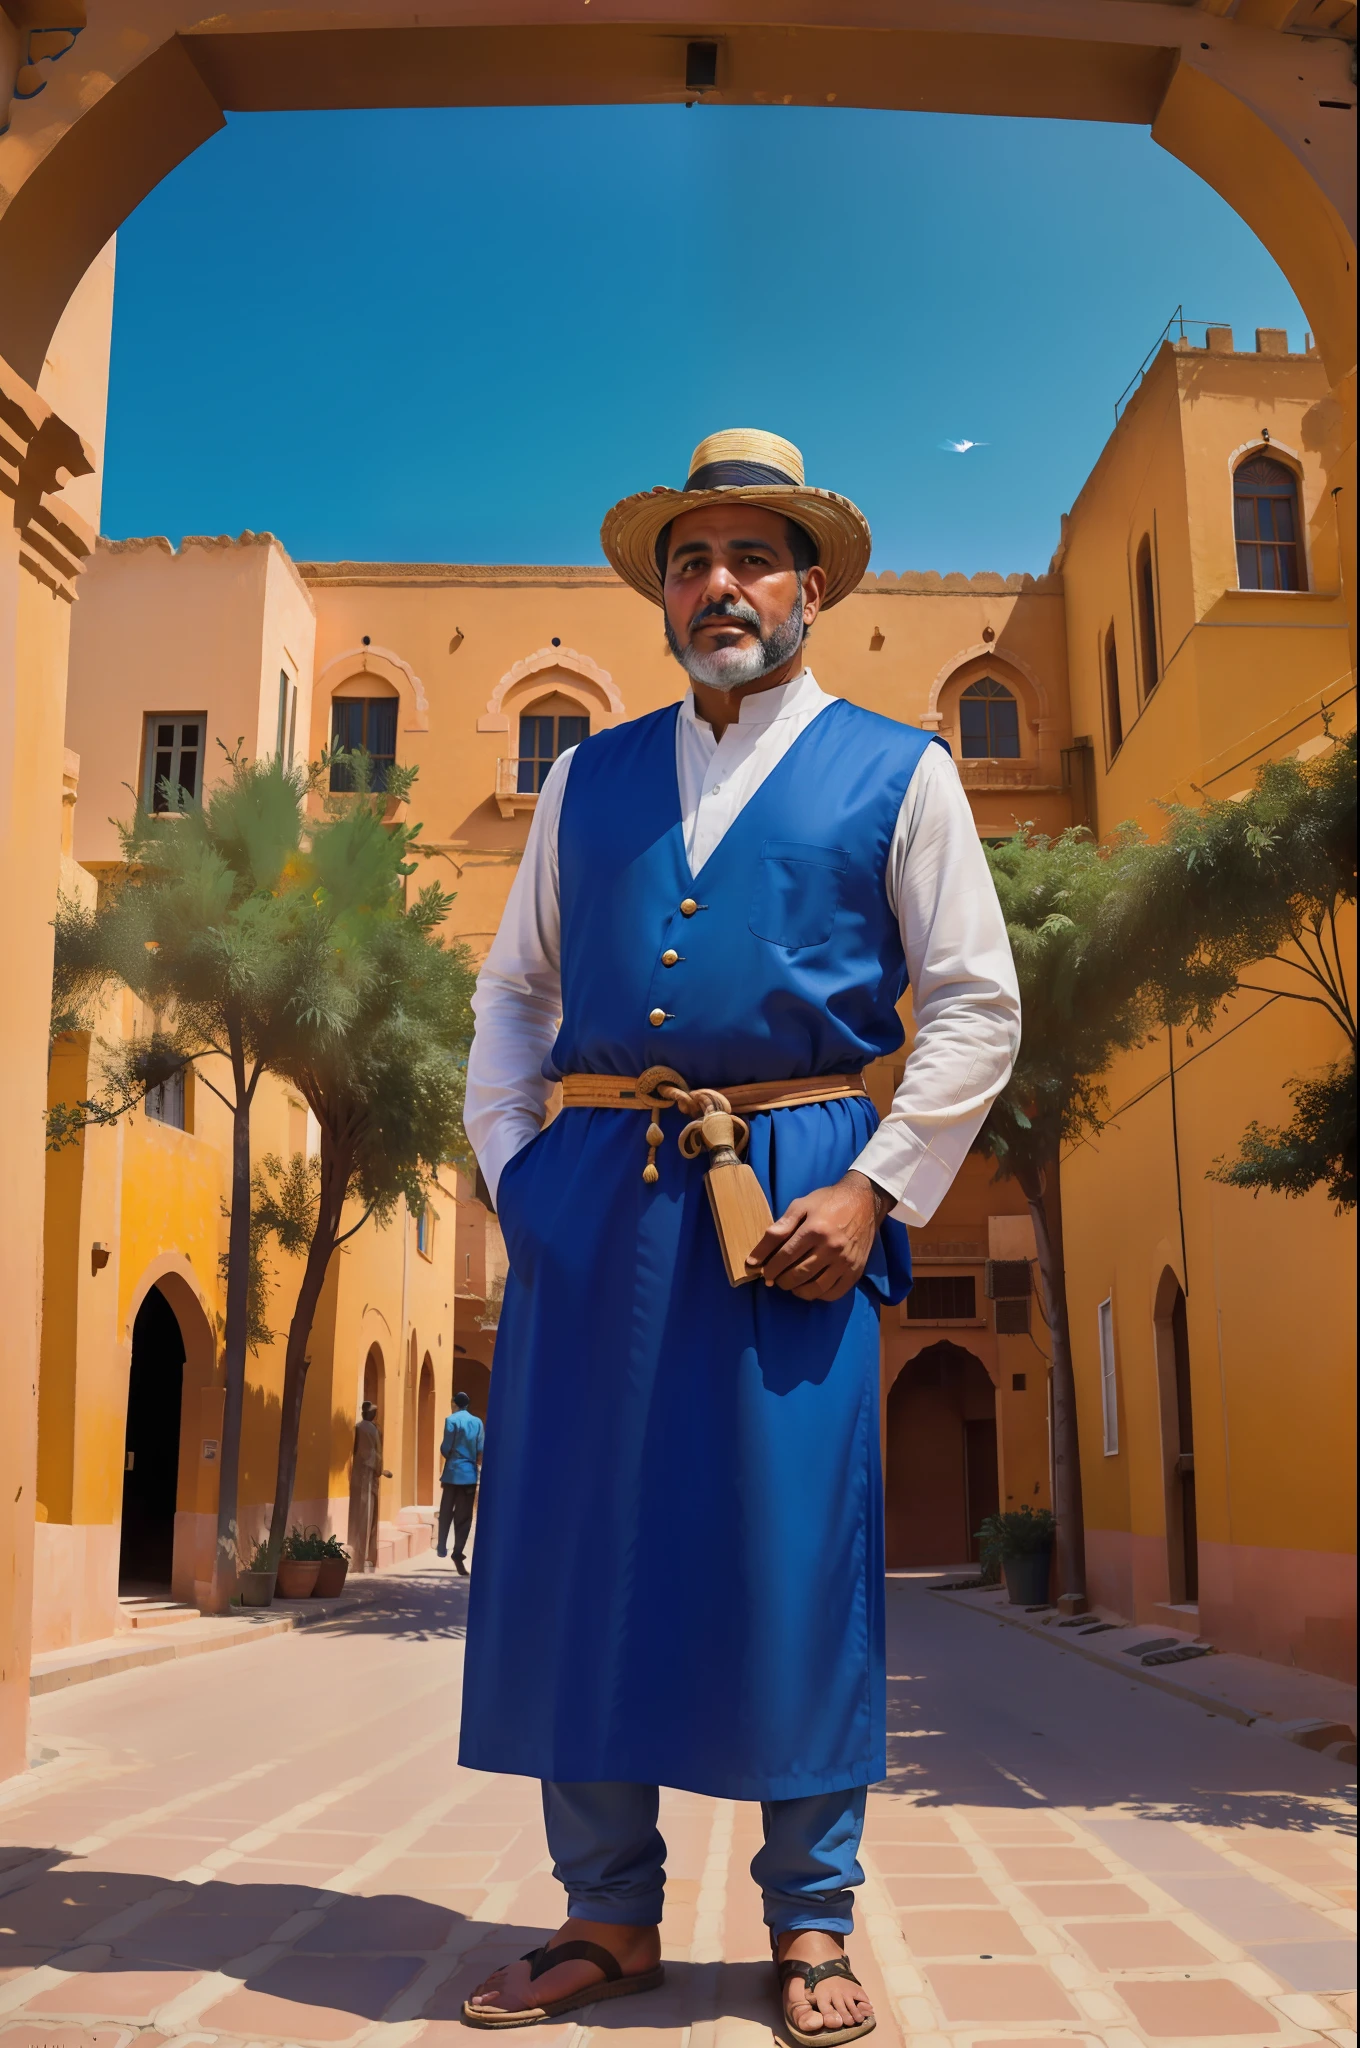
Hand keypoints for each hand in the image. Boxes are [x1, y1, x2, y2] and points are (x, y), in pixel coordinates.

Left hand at [746, 1170, 890, 1300]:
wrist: (864, 1201)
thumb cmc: (828, 1201)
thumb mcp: (800, 1205)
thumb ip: (779, 1228)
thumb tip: (756, 1257)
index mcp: (815, 1229)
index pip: (785, 1256)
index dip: (770, 1268)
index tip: (762, 1272)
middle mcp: (831, 1248)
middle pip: (799, 1274)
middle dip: (781, 1280)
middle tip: (775, 1278)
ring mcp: (845, 1261)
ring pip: (816, 1287)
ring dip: (798, 1290)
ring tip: (791, 1284)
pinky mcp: (856, 1270)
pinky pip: (834, 1292)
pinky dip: (819, 1295)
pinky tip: (811, 1287)